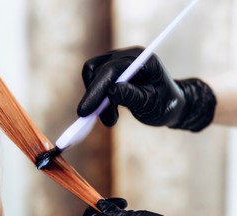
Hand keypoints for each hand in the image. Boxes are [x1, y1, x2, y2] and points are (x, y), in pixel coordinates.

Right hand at [77, 47, 215, 130]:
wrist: (169, 104)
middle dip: (95, 97)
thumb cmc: (164, 104)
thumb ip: (132, 96)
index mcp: (141, 60)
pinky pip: (94, 82)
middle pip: (97, 70)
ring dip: (96, 100)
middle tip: (107, 121)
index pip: (111, 70)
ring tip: (111, 119)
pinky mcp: (111, 72)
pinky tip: (110, 113)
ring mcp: (117, 62)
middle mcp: (127, 56)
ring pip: (92, 76)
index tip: (85, 111)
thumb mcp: (151, 104)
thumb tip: (111, 91)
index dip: (96, 89)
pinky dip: (97, 99)